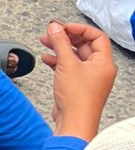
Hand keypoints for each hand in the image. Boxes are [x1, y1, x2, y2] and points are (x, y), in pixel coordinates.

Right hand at [40, 19, 114, 137]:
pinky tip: (47, 59)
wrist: (74, 122)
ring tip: (46, 42)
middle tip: (52, 33)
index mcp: (104, 63)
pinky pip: (69, 67)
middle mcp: (99, 69)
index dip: (80, 29)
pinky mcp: (78, 85)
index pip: (97, 36)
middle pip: (84, 45)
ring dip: (60, 48)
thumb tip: (55, 28)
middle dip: (66, 37)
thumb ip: (60, 42)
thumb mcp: (67, 64)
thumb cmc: (78, 99)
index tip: (64, 27)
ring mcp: (88, 78)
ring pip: (74, 55)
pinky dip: (58, 61)